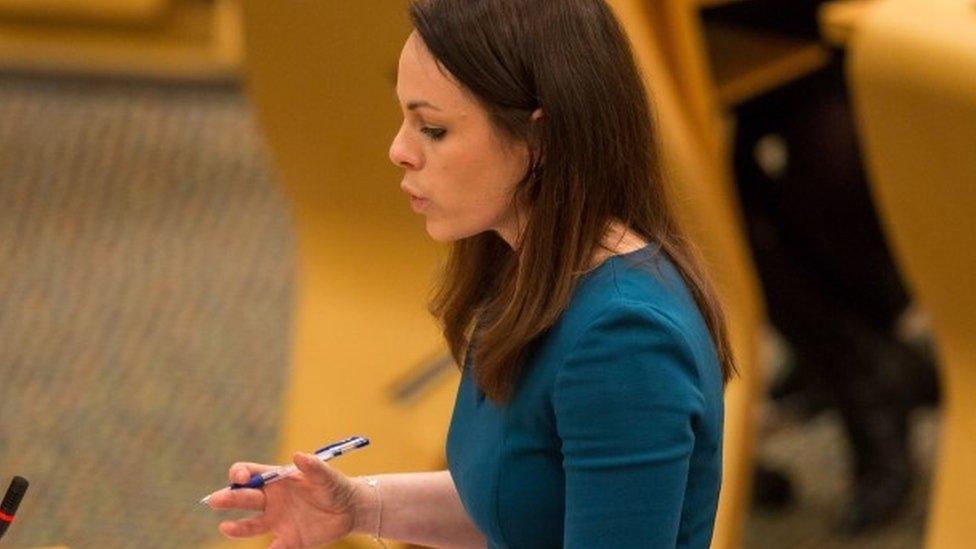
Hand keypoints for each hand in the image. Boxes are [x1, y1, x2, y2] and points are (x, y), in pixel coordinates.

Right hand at [206, 452, 370, 548]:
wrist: (349, 510)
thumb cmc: (334, 486)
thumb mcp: (327, 476)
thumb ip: (314, 467)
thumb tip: (298, 456)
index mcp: (277, 480)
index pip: (250, 473)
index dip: (241, 473)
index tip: (241, 478)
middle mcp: (272, 500)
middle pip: (245, 498)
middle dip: (229, 497)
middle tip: (214, 500)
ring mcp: (277, 521)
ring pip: (251, 525)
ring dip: (238, 527)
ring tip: (225, 527)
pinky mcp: (288, 540)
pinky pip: (275, 548)